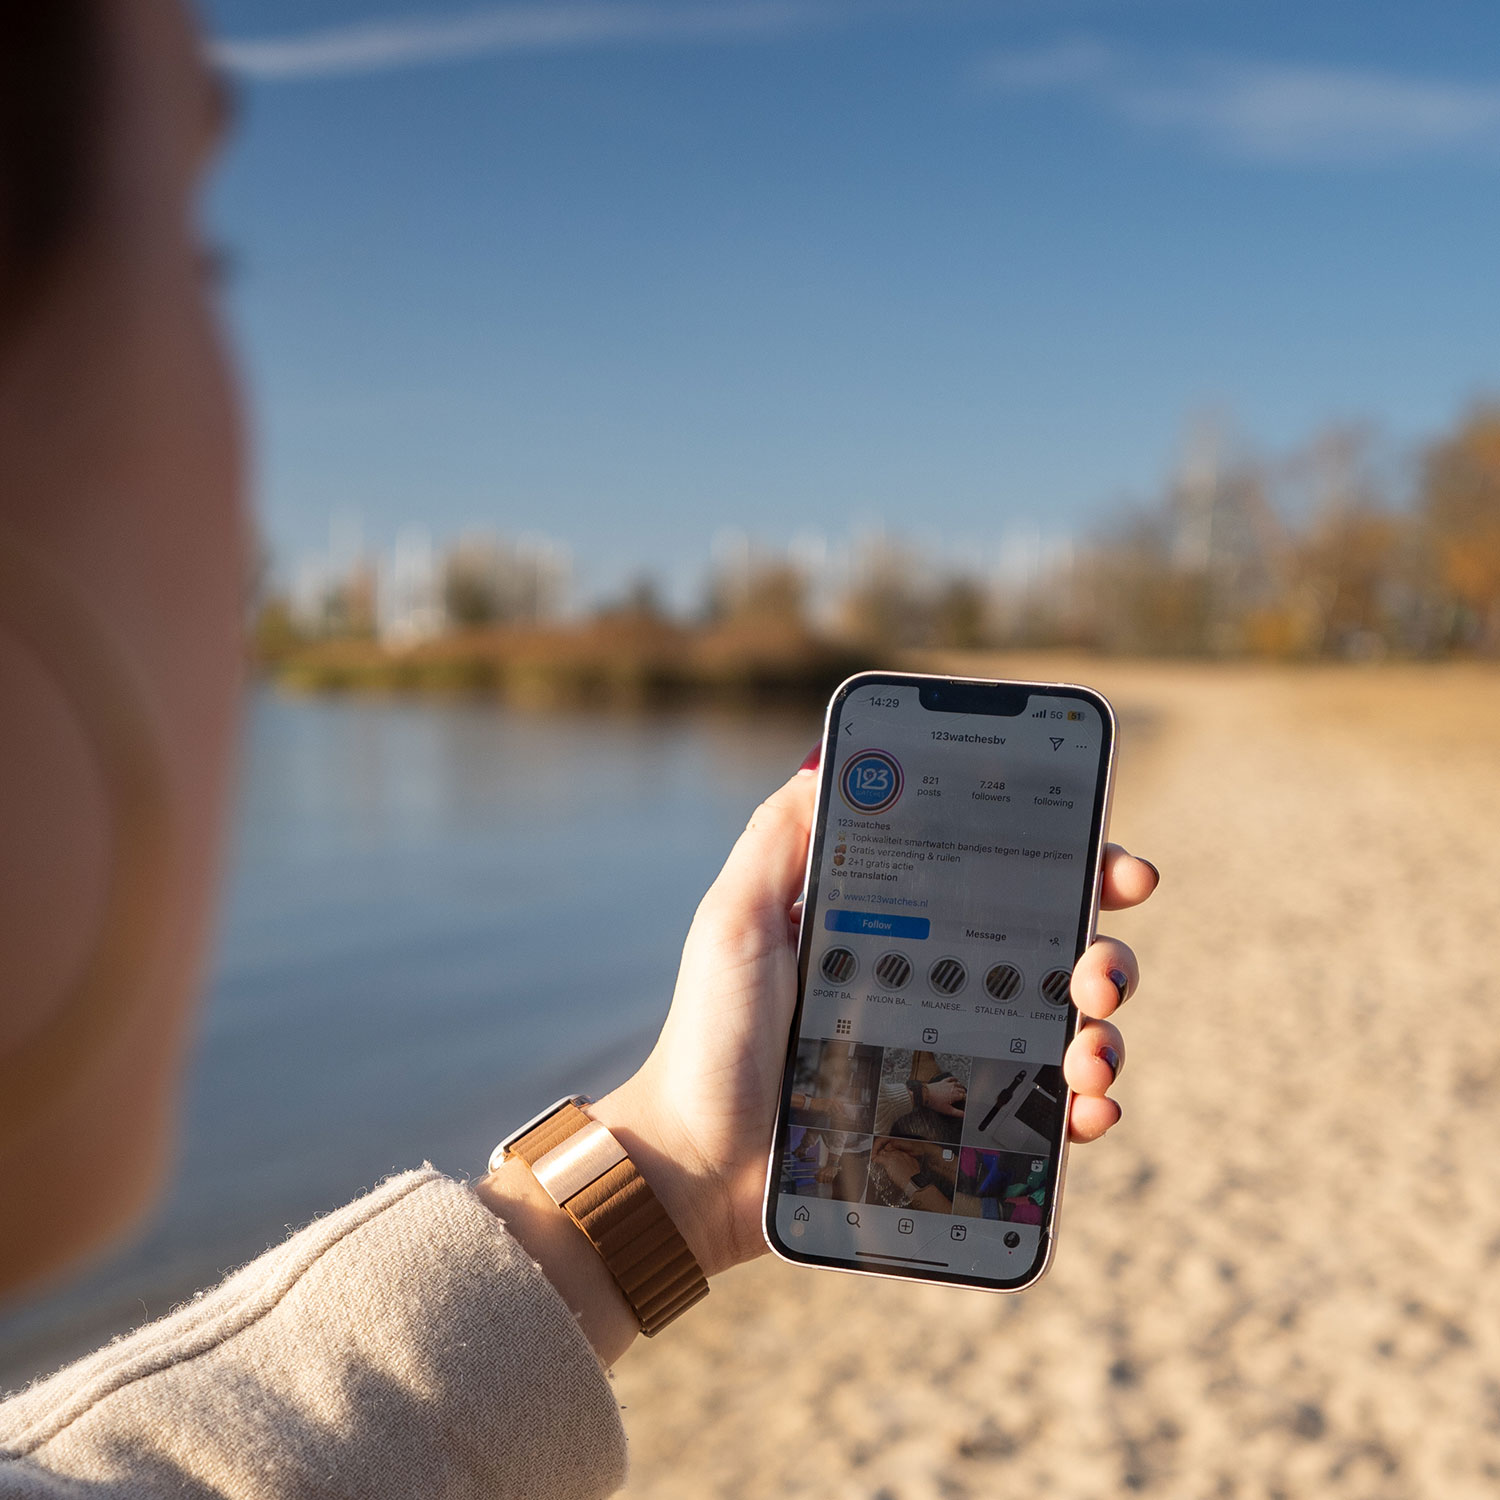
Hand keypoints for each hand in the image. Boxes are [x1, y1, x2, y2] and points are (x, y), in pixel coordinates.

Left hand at [590, 757, 1159, 1280]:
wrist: (697, 1159)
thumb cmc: (712, 1033)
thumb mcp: (735, 919)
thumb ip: (780, 838)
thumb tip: (840, 759)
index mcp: (901, 926)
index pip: (1000, 881)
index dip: (1070, 863)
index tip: (1116, 862)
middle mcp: (940, 985)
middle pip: (1054, 956)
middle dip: (1105, 954)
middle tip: (1100, 969)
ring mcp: (955, 1058)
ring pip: (1065, 1033)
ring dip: (1104, 1033)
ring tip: (1090, 1045)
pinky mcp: (958, 1130)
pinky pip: (1043, 1117)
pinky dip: (1084, 1109)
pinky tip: (1087, 1108)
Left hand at [922, 1077, 966, 1116]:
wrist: (925, 1094)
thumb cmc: (935, 1102)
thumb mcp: (947, 1110)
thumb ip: (957, 1113)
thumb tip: (964, 1115)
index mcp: (956, 1095)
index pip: (965, 1096)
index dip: (967, 1100)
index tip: (967, 1102)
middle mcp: (953, 1088)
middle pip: (962, 1090)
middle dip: (965, 1093)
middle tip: (965, 1097)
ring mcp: (948, 1084)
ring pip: (958, 1084)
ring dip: (961, 1087)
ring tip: (962, 1090)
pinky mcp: (943, 1082)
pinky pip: (951, 1078)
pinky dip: (955, 1079)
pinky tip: (956, 1080)